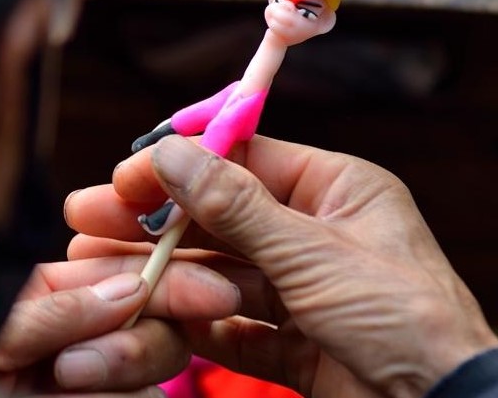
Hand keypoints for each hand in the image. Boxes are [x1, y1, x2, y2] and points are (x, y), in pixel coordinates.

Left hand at [0, 256, 240, 396]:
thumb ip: (59, 311)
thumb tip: (131, 288)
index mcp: (52, 295)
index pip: (125, 277)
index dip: (171, 281)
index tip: (214, 294)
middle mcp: (77, 333)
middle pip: (151, 326)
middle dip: (137, 344)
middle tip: (80, 370)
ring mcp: (85, 377)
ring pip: (146, 374)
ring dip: (120, 375)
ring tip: (60, 386)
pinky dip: (116, 396)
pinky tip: (76, 394)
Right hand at [64, 135, 497, 397]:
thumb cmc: (408, 320)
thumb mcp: (313, 254)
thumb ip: (236, 205)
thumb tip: (173, 152)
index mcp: (337, 191)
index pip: (244, 160)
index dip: (181, 165)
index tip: (125, 176)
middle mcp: (319, 235)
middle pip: (221, 218)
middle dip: (156, 222)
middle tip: (88, 218)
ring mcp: (307, 292)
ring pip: (221, 275)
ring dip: (166, 275)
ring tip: (100, 272)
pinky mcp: (298, 346)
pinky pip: (236, 328)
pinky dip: (199, 327)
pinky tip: (158, 321)